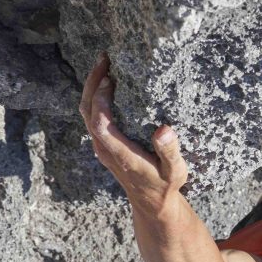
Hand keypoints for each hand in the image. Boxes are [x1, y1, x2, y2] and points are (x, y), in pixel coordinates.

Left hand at [80, 54, 188, 211]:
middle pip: (87, 112)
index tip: (112, 78)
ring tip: (104, 64)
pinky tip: (107, 83)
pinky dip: (95, 96)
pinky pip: (91, 116)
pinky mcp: (102, 144)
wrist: (151, 203)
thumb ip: (169, 152)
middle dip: (93, 83)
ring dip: (92, 87)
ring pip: (86, 112)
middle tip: (104, 58)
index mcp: (121, 154)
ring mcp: (101, 146)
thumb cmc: (165, 185)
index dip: (102, 99)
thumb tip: (163, 131)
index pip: (101, 123)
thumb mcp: (175, 172)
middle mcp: (105, 149)